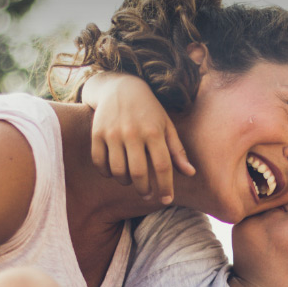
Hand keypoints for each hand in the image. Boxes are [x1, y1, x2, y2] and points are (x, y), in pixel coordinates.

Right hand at [83, 72, 194, 203]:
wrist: (120, 87)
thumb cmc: (149, 110)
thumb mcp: (166, 126)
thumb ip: (177, 151)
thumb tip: (191, 173)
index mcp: (154, 131)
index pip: (162, 166)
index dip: (166, 187)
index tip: (167, 199)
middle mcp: (133, 133)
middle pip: (139, 173)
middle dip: (145, 190)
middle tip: (148, 194)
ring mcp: (113, 133)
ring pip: (118, 171)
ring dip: (126, 182)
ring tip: (131, 181)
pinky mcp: (97, 133)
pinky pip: (100, 163)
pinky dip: (107, 173)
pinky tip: (114, 172)